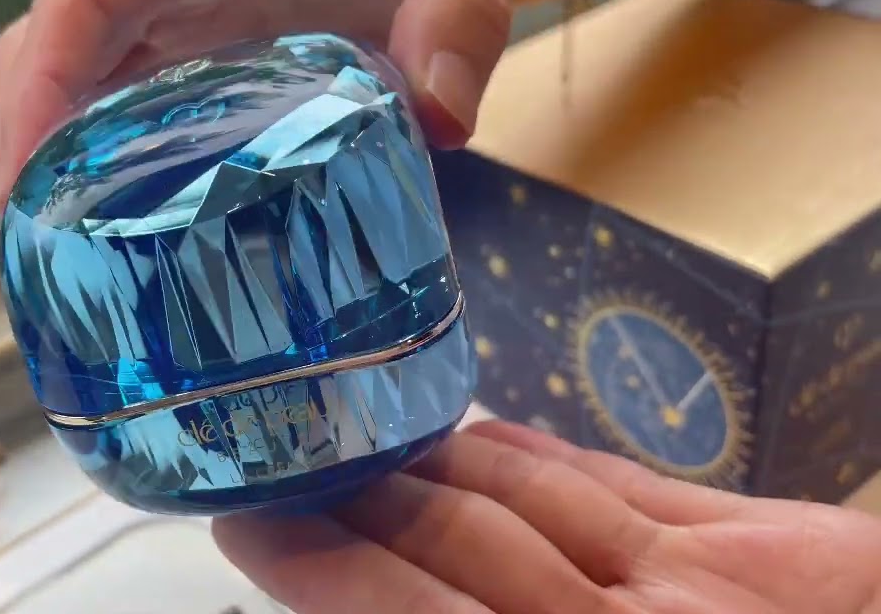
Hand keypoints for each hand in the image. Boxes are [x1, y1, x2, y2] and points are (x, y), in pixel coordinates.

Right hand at [0, 0, 556, 208]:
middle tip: (27, 241)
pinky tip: (122, 223)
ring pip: (79, 77)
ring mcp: (182, 11)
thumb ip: (456, 23)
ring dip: (57, 155)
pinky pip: (130, 102)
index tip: (22, 180)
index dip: (38, 88)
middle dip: (26, 136)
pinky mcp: (205, 50)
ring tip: (59, 248)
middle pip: (53, 44)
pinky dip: (109, 159)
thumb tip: (443, 119)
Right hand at [213, 420, 880, 613]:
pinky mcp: (771, 538)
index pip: (406, 608)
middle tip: (285, 469)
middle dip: (356, 498)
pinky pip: (619, 473)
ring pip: (526, 489)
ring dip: (431, 459)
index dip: (320, 561)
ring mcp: (702, 572)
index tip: (257, 526)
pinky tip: (483, 431)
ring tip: (361, 441)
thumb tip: (409, 606)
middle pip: (452, 531)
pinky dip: (534, 451)